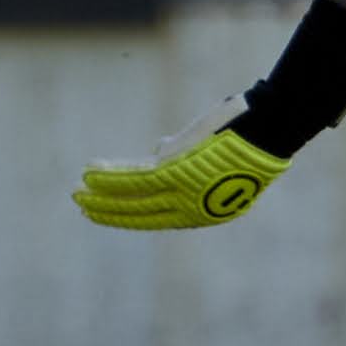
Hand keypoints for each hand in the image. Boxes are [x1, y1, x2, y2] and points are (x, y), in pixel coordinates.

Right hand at [72, 105, 291, 228]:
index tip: (105, 212)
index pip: (156, 218)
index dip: (127, 215)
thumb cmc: (248, 135)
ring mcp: (184, 192)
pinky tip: (90, 172)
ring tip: (77, 192)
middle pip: (139, 213)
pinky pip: (134, 178)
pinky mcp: (177, 172)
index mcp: (203, 211)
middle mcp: (192, 208)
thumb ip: (184, 154)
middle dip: (108, 211)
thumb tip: (158, 147)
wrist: (269, 128)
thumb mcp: (214, 153)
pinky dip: (109, 176)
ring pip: (131, 198)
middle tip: (83, 207)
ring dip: (100, 196)